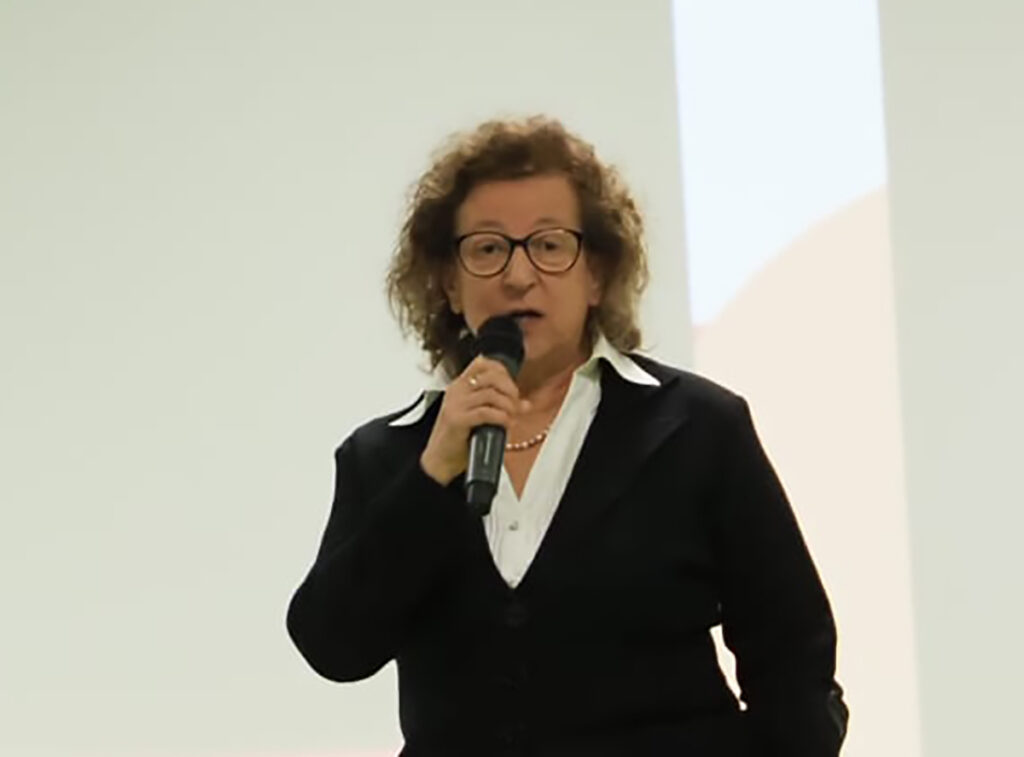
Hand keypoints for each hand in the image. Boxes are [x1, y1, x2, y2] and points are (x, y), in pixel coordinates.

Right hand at [419, 354, 530, 485]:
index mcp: (460, 385)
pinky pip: (485, 412)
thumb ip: (500, 406)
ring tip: (512, 416)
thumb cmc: (459, 438)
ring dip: (508, 405)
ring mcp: (455, 405)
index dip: (502, 371)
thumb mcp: (479, 416)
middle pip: (490, 376)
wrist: (440, 460)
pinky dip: (501, 417)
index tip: (512, 388)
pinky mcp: (457, 420)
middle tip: (516, 404)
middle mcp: (457, 391)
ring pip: (490, 394)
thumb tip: (525, 404)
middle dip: (509, 389)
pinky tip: (506, 423)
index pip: (482, 363)